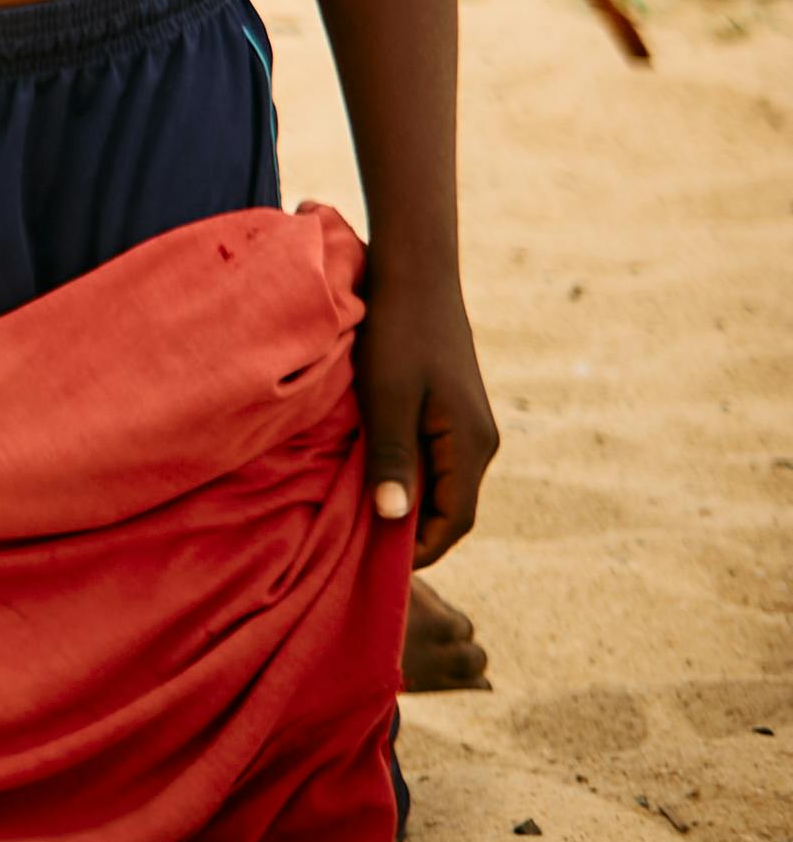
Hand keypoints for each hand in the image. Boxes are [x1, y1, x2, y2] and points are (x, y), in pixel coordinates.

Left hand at [357, 256, 496, 562]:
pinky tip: (371, 473)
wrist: (415, 273)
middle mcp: (479, 441)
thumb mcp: (387, 398)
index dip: (420, 550)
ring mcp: (468, 424)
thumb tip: (395, 521)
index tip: (377, 567)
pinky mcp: (451, 408)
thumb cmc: (397, 333)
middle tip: (361, 551)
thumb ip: (392, 458)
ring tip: (362, 518)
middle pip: (450, 508)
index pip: (453, 521)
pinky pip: (433, 458)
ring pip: (441, 483)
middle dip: (412, 532)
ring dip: (408, 502)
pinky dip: (407, 474)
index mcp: (471, 446)